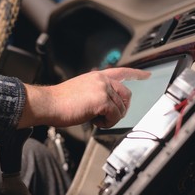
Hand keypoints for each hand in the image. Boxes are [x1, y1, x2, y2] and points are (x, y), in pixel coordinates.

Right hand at [18, 67, 150, 128]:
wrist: (49, 103)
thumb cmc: (60, 101)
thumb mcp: (81, 91)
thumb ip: (95, 92)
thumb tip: (105, 106)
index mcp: (97, 76)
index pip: (122, 72)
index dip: (136, 74)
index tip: (146, 75)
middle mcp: (102, 80)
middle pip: (126, 94)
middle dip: (122, 108)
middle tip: (110, 117)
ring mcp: (103, 89)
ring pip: (120, 108)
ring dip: (111, 118)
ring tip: (96, 120)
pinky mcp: (102, 100)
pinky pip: (115, 115)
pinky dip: (107, 123)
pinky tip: (95, 122)